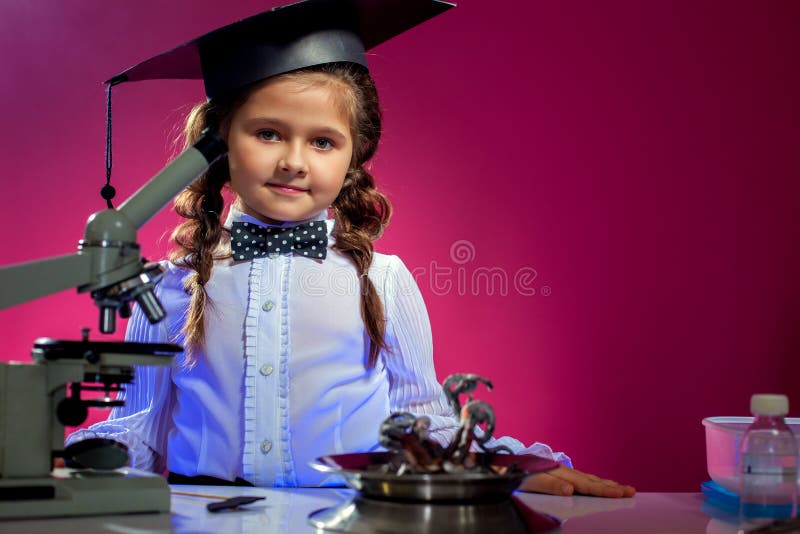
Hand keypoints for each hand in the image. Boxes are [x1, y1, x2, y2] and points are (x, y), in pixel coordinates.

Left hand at [519, 464, 635, 497]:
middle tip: (631, 491)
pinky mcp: (555, 473)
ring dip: (604, 484)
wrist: (498, 462)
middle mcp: (561, 470)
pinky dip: (592, 482)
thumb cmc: (513, 473)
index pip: (585, 485)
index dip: (604, 490)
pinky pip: (579, 478)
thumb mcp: (527, 480)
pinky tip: (596, 484)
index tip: (621, 493)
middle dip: (611, 487)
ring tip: (620, 487)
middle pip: (590, 480)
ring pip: (586, 478)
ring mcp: (559, 471)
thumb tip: (570, 490)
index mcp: (558, 473)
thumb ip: (549, 485)